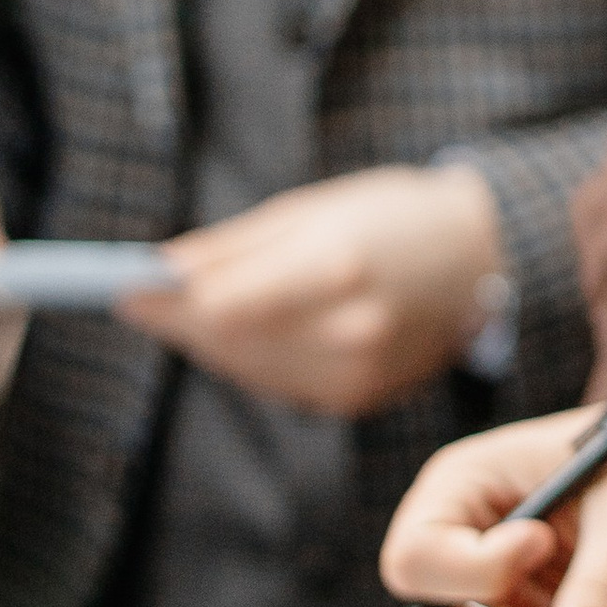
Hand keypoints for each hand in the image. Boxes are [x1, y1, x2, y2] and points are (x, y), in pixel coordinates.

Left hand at [120, 165, 503, 416]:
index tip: (121, 288)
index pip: (222, 303)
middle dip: (178, 321)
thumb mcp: (315, 208)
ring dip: (208, 342)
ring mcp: (358, 372)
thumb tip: (160, 270)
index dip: (164, 301)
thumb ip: (235, 246)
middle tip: (138, 298)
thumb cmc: (392, 215)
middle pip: (228, 342)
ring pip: (248, 370)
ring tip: (184, 310)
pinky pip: (280, 385)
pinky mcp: (360, 398)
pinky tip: (240, 333)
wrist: (485, 258)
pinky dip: (249, 360)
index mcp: (335, 266)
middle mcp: (349, 329)